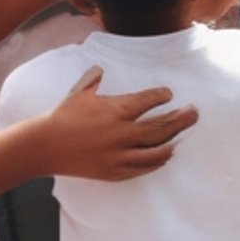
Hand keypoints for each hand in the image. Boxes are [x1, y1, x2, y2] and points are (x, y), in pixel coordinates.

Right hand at [37, 69, 198, 179]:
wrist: (45, 146)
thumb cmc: (62, 116)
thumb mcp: (80, 92)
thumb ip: (94, 79)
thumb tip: (100, 68)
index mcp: (115, 110)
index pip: (147, 102)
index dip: (161, 97)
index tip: (168, 94)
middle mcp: (121, 133)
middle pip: (159, 127)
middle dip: (180, 119)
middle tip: (194, 113)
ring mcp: (119, 155)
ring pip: (155, 150)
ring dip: (171, 142)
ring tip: (182, 135)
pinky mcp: (114, 171)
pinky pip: (142, 167)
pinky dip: (156, 161)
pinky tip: (164, 155)